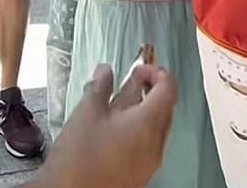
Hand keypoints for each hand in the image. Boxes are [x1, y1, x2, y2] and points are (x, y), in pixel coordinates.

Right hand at [35, 63, 175, 187]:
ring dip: (142, 110)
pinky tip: (113, 130)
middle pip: (165, 107)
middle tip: (130, 82)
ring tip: (117, 106)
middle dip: (149, 90)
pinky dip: (136, 131)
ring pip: (155, 127)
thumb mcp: (88, 111)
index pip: (168, 88)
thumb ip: (101, 86)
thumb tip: (105, 71)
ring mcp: (149, 164)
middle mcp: (155, 145)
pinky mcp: (138, 176)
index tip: (138, 69)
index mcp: (149, 124)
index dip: (156, 72)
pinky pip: (146, 146)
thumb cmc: (78, 159)